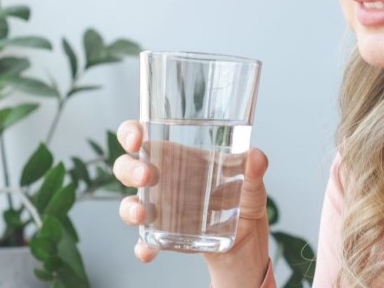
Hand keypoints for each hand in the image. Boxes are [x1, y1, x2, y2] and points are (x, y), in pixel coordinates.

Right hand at [113, 120, 271, 285]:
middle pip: (127, 168)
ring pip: (129, 203)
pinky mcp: (164, 237)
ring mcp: (160, 210)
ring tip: (144, 213)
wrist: (246, 243)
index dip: (130, 133)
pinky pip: (145, 241)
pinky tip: (148, 251)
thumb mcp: (251, 185)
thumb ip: (254, 171)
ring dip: (130, 208)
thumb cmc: (241, 201)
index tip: (138, 137)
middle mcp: (161, 181)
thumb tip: (256, 156)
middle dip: (130, 170)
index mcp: (176, 157)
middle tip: (147, 175)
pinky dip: (143, 246)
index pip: (142, 136)